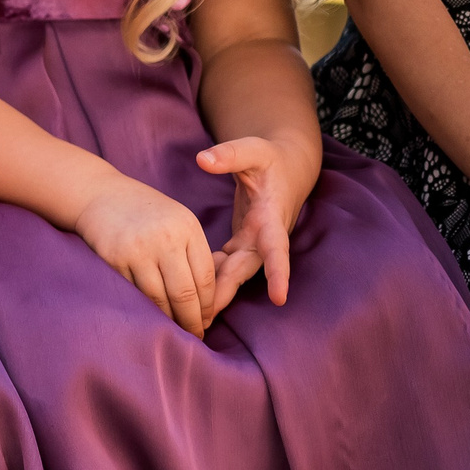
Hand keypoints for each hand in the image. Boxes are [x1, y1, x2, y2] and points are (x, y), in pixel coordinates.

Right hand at [74, 176, 215, 334]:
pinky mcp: (113, 258)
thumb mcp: (178, 221)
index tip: (206, 320)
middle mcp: (164, 238)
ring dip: (167, 319)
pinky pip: (133, 292)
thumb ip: (193, 253)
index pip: (205, 278)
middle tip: (194, 336)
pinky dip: (143, 307)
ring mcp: (137, 249)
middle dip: (191, 320)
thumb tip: (207, 300)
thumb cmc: (145, 213)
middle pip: (184, 293)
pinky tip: (149, 314)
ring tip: (173, 329)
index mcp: (187, 227)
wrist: (99, 195)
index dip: (208, 305)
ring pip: (158, 298)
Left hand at [197, 136, 302, 309]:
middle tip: (204, 319)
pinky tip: (185, 289)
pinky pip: (225, 266)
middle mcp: (265, 236)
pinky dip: (208, 278)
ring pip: (233, 273)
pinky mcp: (242, 244)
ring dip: (215, 293)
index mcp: (272, 217)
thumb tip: (203, 159)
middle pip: (246, 270)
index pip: (277, 248)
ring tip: (191, 317)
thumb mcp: (252, 150)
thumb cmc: (268, 158)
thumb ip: (229, 155)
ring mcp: (254, 243)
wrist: (284, 168)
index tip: (280, 297)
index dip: (278, 272)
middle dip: (226, 293)